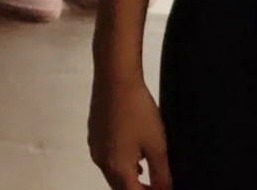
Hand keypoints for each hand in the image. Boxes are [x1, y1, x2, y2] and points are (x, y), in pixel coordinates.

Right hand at [88, 74, 171, 189]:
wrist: (115, 77)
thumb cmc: (138, 111)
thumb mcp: (157, 146)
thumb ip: (161, 176)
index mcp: (116, 167)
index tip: (164, 189)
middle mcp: (100, 161)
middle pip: (120, 188)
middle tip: (159, 186)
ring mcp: (94, 146)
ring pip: (112, 173)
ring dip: (129, 179)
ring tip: (149, 173)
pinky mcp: (93, 133)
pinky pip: (106, 158)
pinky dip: (120, 164)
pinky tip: (134, 154)